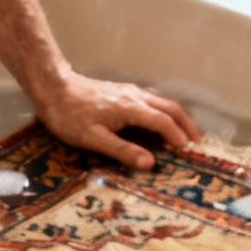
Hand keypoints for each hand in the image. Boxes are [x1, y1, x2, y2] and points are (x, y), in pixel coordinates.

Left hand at [30, 70, 202, 169]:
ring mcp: (130, 92)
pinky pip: (153, 101)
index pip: (164, 122)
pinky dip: (166, 113)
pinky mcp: (123, 91)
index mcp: (130, 108)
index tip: (190, 152)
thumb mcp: (93, 138)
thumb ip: (123, 150)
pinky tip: (162, 123)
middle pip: (171, 108)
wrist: (53, 87)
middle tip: (198, 144)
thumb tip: (150, 163)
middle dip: (187, 126)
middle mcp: (135, 96)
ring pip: (164, 102)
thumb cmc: (68, 115)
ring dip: (178, 118)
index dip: (179, 137)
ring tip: (186, 135)